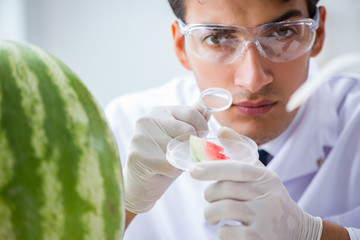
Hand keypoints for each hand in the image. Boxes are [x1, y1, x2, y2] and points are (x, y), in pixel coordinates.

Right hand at [124, 105, 208, 213]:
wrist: (141, 186)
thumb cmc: (164, 160)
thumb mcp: (181, 137)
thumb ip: (193, 119)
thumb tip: (210, 100)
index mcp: (159, 111)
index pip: (192, 113)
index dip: (202, 129)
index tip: (197, 141)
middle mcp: (147, 119)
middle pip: (188, 130)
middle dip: (191, 147)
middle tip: (180, 156)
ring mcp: (140, 136)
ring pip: (180, 148)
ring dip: (180, 161)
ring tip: (168, 163)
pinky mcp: (138, 155)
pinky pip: (170, 165)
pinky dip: (171, 172)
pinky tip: (161, 172)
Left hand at [190, 127, 322, 239]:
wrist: (298, 232)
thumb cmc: (270, 199)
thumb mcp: (261, 175)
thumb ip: (241, 153)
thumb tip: (221, 130)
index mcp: (266, 178)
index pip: (237, 168)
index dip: (213, 168)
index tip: (193, 170)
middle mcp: (269, 196)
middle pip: (225, 189)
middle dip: (210, 194)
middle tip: (210, 199)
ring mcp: (266, 219)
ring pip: (223, 209)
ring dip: (210, 213)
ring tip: (213, 215)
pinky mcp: (259, 239)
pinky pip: (228, 233)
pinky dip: (222, 232)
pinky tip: (228, 230)